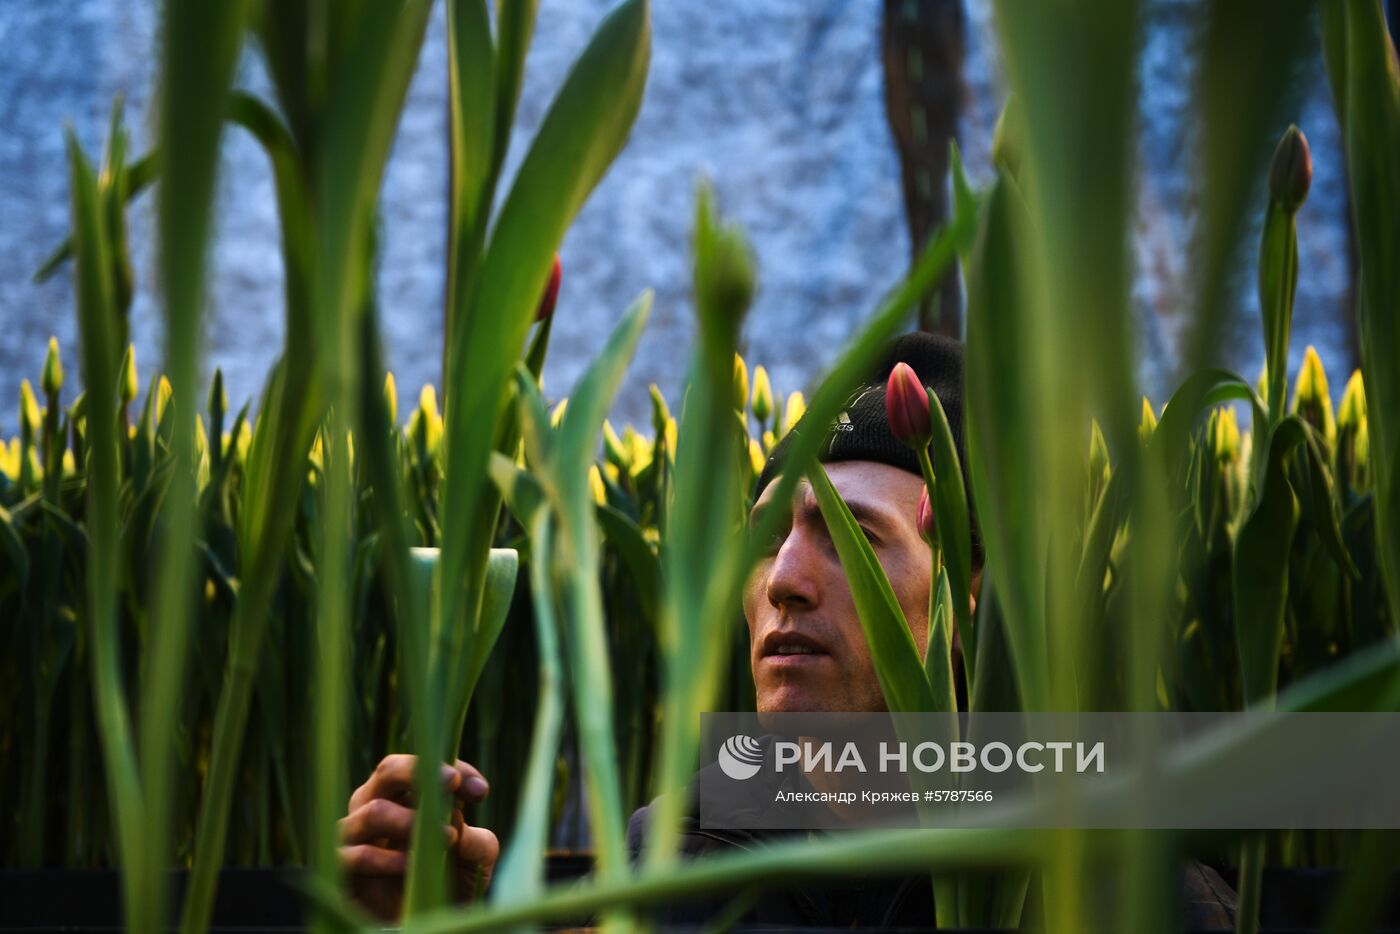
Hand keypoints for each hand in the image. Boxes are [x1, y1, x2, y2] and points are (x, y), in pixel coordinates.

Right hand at [340, 754, 498, 920]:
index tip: (479, 792)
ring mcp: (356, 836)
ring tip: (444, 837)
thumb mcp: (475, 861)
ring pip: (372, 811)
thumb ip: (477, 842)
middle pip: (388, 770)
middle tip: (451, 784)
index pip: (424, 766)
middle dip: (420, 771)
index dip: (453, 769)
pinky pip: (355, 855)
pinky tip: (411, 865)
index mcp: (408, 796)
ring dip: (409, 820)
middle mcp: (377, 806)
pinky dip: (385, 858)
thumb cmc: (449, 883)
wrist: (426, 925)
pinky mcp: (342, 871)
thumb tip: (457, 825)